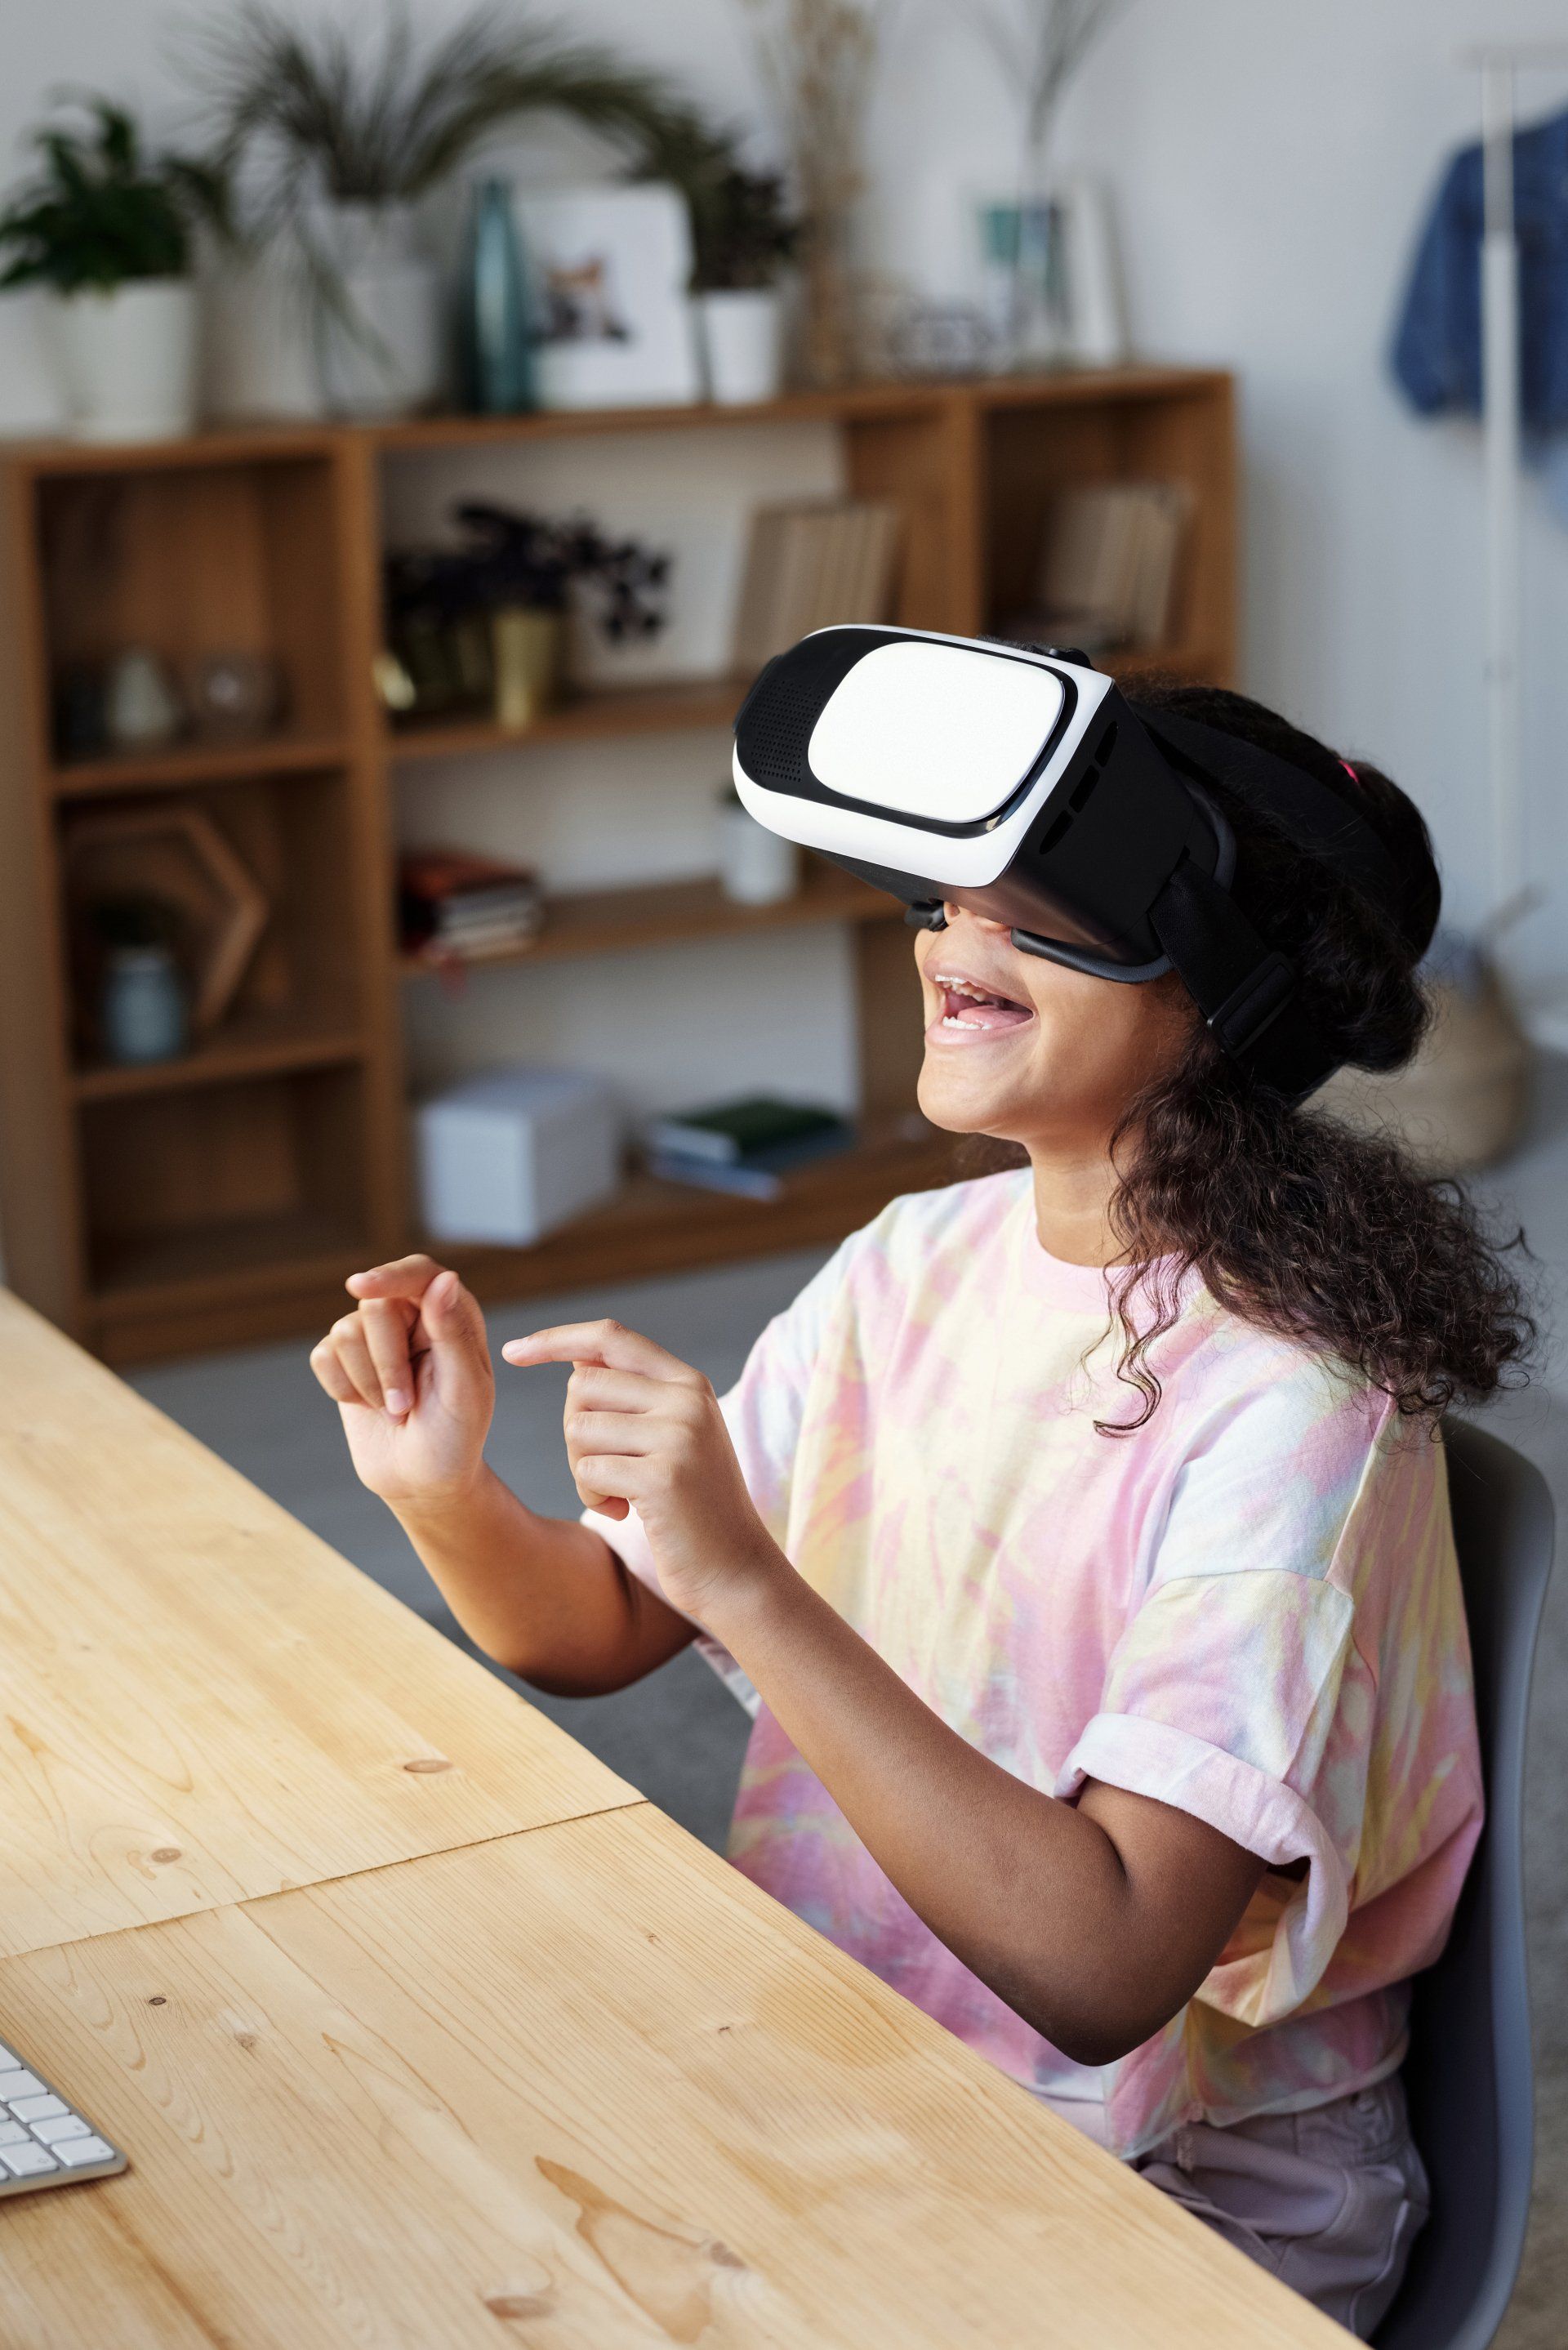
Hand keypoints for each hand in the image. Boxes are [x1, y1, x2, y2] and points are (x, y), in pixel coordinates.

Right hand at [309, 1255, 494, 1509]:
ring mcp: (375, 1337)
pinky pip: (323, 1356)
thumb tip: (445, 1279)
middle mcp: (413, 1316)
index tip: (358, 1288)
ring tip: (395, 1411)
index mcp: (453, 1314)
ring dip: (367, 1382)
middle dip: (385, 1364)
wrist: (423, 1482)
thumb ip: (454, 1334)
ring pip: (344, 1331)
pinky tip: (367, 1407)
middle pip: (375, 1305)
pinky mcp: (344, 1361)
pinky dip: (343, 1389)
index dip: (389, 1275)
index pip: (419, 1273)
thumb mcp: (466, 1391)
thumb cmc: (455, 1436)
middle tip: (405, 1406)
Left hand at [501, 1318, 777, 1622]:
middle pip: (583, 1386)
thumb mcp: (674, 1437)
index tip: (513, 1350)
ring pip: (579, 1429)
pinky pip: (587, 1471)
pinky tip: (625, 1513)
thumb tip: (577, 1359)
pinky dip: (593, 1497)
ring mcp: (678, 1436)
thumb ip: (634, 1396)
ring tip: (619, 1495)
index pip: (610, 1337)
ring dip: (583, 1470)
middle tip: (605, 1470)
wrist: (735, 1569)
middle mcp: (687, 1399)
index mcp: (689, 1382)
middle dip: (575, 1430)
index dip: (556, 1339)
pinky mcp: (663, 1478)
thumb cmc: (692, 1505)